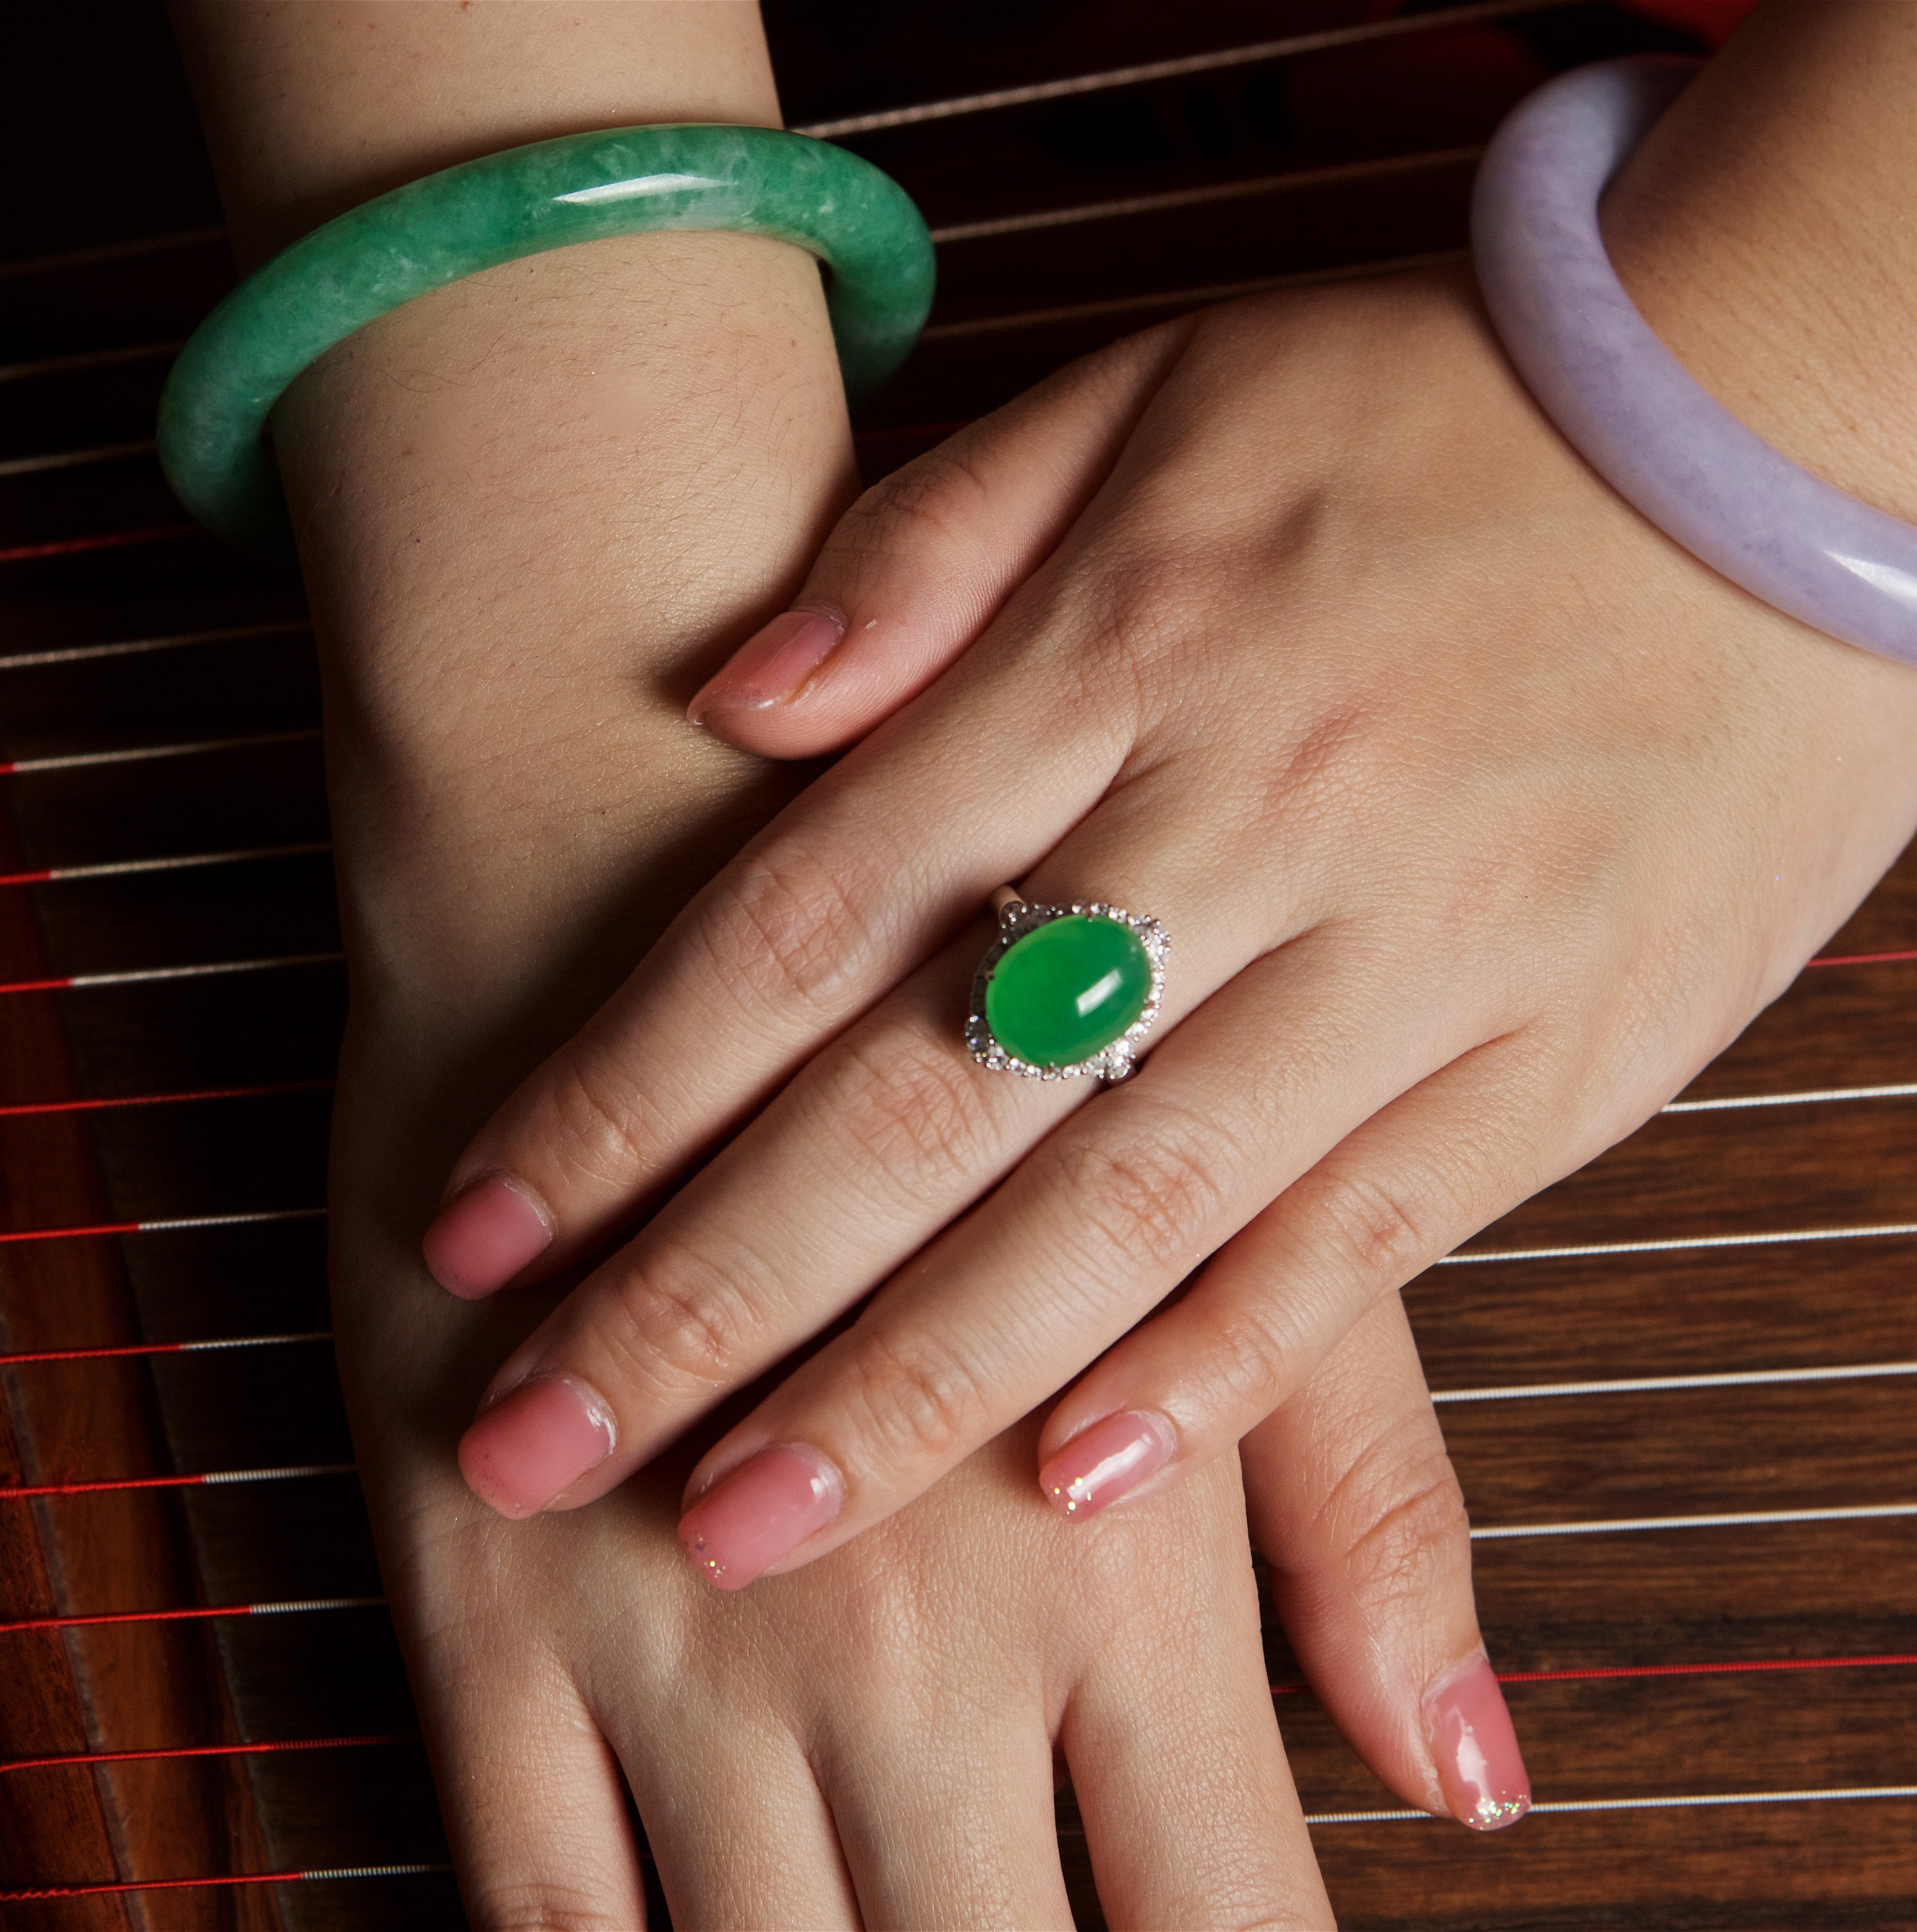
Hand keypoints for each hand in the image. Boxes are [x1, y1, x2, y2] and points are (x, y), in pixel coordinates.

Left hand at [280, 216, 1523, 1928]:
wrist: (1775, 438)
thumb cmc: (1432, 410)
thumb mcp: (1154, 393)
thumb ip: (929, 547)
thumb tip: (731, 698)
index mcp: (1111, 657)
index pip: (802, 918)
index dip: (621, 1091)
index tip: (475, 1233)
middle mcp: (1231, 824)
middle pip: (916, 1102)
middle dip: (707, 1293)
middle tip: (534, 1443)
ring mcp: (1397, 958)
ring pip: (1112, 1214)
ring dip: (910, 1389)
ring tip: (738, 1527)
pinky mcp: (1537, 1062)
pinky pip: (1352, 1249)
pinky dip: (1211, 1376)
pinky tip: (1073, 1493)